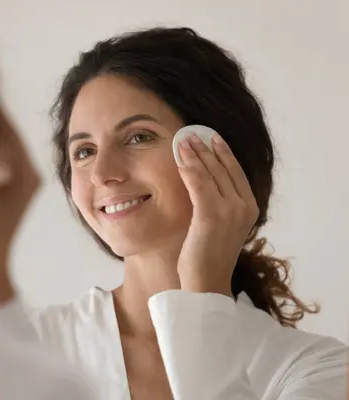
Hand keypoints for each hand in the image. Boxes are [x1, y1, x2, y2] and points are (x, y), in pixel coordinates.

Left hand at [176, 133, 258, 295]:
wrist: (207, 282)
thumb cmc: (208, 257)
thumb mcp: (219, 227)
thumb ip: (218, 205)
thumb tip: (203, 185)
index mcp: (249, 208)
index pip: (235, 172)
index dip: (223, 153)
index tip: (211, 138)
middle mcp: (243, 207)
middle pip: (223, 169)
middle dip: (207, 149)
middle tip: (192, 134)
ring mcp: (229, 211)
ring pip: (211, 174)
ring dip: (196, 155)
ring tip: (183, 141)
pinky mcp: (211, 217)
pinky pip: (199, 186)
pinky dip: (190, 170)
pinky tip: (180, 160)